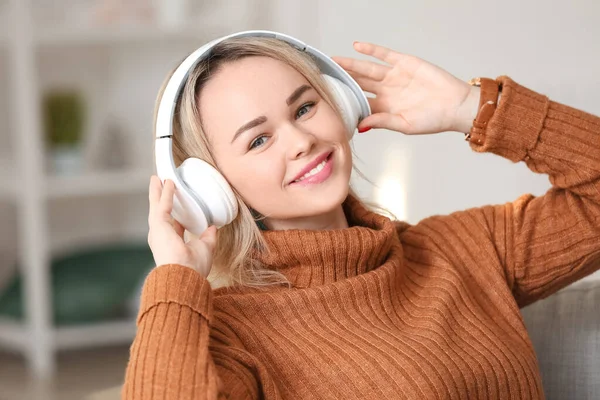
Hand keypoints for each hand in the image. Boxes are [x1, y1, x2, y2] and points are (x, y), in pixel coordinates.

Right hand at [147, 175, 216, 277]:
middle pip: (160, 212)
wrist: (184, 276)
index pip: (173, 224)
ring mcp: (158, 231)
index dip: (176, 213)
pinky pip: (162, 205)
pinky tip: (168, 182)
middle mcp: (162, 237)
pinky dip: (166, 192)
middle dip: (160, 197)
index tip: (181, 202)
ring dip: (158, 191)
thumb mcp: (205, 248)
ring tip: (158, 178)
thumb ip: (208, 236)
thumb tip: (213, 226)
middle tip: (161, 183)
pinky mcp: (158, 225)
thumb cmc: (193, 268)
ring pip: (156, 206)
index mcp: (172, 243)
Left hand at [333, 42, 479, 134]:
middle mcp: (386, 92)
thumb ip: (383, 121)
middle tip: (324, 77)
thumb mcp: (405, 125)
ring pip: (367, 69)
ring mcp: (394, 77)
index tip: (328, 101)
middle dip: (343, 81)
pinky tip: (357, 46)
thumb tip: (361, 124)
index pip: (359, 103)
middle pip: (359, 84)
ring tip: (335, 61)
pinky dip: (371, 50)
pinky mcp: (404, 64)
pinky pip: (384, 55)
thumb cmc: (433, 120)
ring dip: (351, 65)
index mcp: (384, 108)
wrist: (455, 105)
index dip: (345, 101)